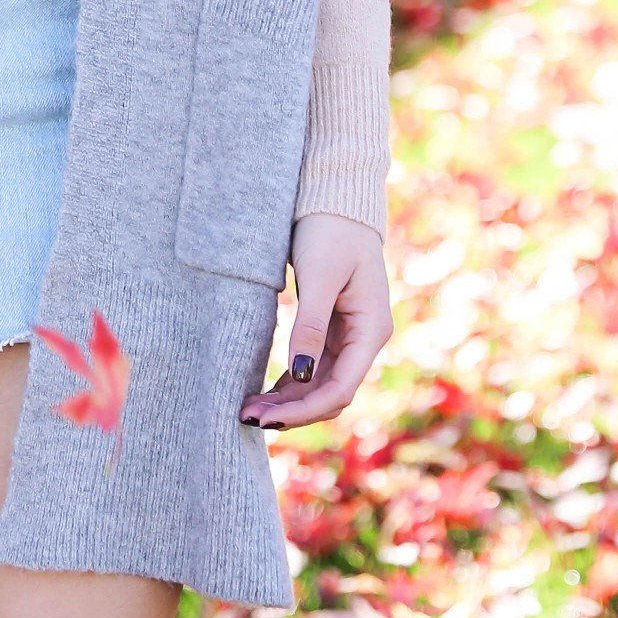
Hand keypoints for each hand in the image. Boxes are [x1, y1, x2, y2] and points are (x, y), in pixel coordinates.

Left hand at [240, 214, 391, 427]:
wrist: (336, 199)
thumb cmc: (330, 230)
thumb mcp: (319, 276)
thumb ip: (310, 326)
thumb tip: (299, 375)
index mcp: (371, 329)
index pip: (340, 388)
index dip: (304, 410)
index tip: (267, 419)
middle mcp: (365, 338)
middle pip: (330, 392)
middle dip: (291, 411)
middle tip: (246, 417)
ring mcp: (350, 334)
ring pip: (319, 383)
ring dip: (288, 400)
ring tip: (249, 409)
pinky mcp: (333, 328)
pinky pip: (313, 367)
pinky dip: (290, 383)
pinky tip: (264, 392)